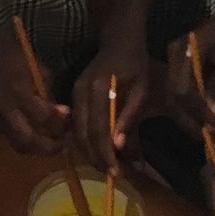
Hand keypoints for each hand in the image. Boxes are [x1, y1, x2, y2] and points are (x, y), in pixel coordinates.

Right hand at [0, 31, 68, 157]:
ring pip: (19, 145)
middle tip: (65, 146)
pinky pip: (12, 139)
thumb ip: (49, 96)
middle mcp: (6, 110)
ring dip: (38, 149)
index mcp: (19, 92)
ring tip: (54, 146)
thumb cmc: (16, 58)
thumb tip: (63, 115)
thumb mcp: (39, 71)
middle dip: (49, 147)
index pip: (44, 117)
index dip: (60, 123)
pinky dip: (28, 142)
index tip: (70, 121)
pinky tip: (39, 138)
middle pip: (29, 141)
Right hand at [71, 36, 147, 170]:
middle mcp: (80, 93)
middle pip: (82, 134)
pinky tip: (99, 149)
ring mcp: (74, 93)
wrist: (119, 41)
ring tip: (107, 164)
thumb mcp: (141, 90)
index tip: (115, 172)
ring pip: (76, 131)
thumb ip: (128, 117)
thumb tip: (118, 146)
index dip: (105, 153)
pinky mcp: (73, 95)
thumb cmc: (135, 64)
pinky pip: (76, 124)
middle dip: (96, 157)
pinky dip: (86, 139)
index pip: (98, 130)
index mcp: (99, 90)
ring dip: (90, 151)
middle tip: (112, 174)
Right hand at [166, 6, 214, 134]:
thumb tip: (212, 113)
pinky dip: (192, 102)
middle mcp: (174, 52)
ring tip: (210, 129)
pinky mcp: (179, 61)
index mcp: (188, 49)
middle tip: (212, 135)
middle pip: (175, 93)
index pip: (183, 88)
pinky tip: (206, 115)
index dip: (197, 111)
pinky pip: (181, 85)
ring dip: (191, 112)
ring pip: (176, 92)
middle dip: (192, 116)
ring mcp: (174, 56)